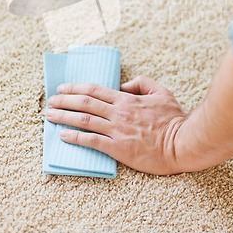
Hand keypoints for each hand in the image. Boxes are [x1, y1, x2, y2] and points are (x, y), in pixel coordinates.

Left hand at [46, 76, 185, 174]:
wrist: (182, 143)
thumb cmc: (173, 119)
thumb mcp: (161, 91)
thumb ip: (141, 83)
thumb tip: (123, 85)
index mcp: (126, 99)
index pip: (94, 90)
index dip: (75, 88)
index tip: (62, 88)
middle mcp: (118, 113)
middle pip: (84, 103)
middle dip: (64, 100)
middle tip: (50, 100)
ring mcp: (117, 130)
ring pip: (84, 120)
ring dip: (64, 116)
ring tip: (50, 115)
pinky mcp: (118, 148)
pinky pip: (91, 141)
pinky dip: (75, 137)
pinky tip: (63, 135)